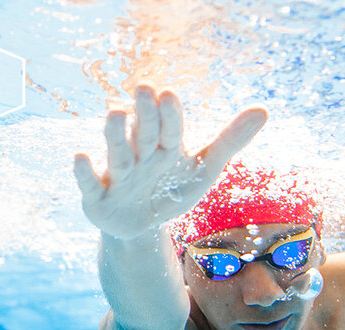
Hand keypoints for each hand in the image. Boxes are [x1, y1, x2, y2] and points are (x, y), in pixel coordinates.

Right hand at [74, 86, 267, 239]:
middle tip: (146, 89)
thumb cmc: (172, 188)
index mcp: (166, 146)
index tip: (169, 94)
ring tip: (115, 113)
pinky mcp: (98, 198)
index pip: (171, 128)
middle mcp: (140, 155)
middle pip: (145, 134)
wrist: (141, 226)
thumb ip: (230, 140)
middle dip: (146, 115)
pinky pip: (90, 184)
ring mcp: (118, 175)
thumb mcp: (204, 167)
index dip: (171, 114)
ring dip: (116, 135)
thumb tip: (263, 110)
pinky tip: (80, 156)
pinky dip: (85, 173)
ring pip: (118, 154)